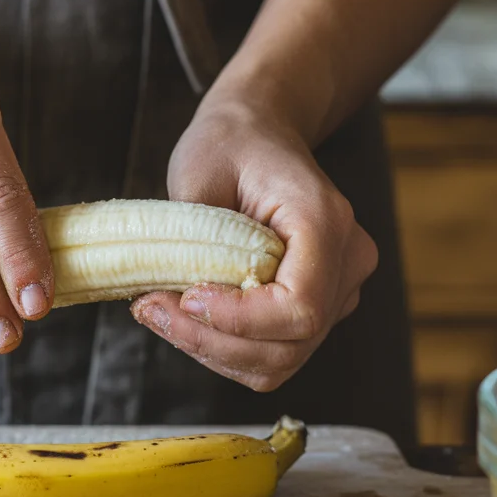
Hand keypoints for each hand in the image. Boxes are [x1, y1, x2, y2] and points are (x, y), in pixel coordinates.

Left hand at [131, 95, 376, 390]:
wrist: (258, 135)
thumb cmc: (228, 145)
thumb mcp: (199, 172)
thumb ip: (196, 238)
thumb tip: (176, 297)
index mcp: (326, 221)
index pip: (300, 306)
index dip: (239, 319)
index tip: (183, 296)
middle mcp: (347, 261)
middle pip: (291, 344)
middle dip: (211, 340)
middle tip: (150, 309)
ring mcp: (338, 290)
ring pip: (280, 361)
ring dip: (212, 350)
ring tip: (159, 313)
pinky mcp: (317, 309)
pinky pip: (273, 354)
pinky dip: (224, 349)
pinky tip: (185, 320)